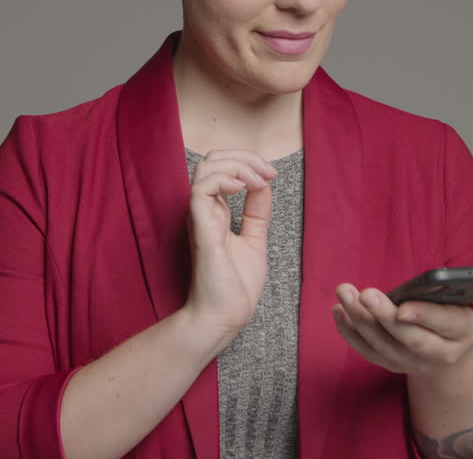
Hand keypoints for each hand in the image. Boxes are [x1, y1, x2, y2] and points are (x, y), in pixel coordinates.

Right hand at [182, 149, 276, 346]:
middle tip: (267, 172)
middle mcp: (205, 210)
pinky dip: (223, 180)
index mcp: (216, 211)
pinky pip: (201, 190)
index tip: (271, 174)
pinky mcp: (200, 229)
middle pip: (212, 159)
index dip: (247, 161)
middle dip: (243, 156)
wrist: (225, 316)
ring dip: (236, 165)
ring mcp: (201, 218)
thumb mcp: (255, 239)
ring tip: (257, 180)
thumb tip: (264, 184)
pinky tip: (242, 188)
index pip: (222, 167)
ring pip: (205, 167)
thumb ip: (257, 211)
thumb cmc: (235, 285)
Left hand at [330, 285, 472, 375]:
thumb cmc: (462, 320)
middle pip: (408, 338)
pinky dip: (349, 332)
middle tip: (365, 294)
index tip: (403, 307)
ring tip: (345, 293)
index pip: (445, 325)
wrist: (451, 355)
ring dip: (360, 319)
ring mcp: (411, 361)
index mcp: (463, 334)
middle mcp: (436, 353)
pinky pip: (367, 351)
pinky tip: (339, 311)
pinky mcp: (390, 363)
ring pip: (382, 344)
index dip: (424, 316)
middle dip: (384, 316)